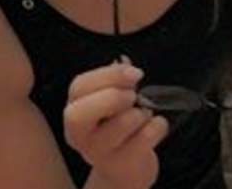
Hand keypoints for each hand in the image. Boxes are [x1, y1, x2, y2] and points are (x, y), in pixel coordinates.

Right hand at [63, 60, 168, 188]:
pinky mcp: (121, 166)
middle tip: (134, 96)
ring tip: (144, 113)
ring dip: (138, 113)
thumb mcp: (110, 102)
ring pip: (117, 127)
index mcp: (74, 110)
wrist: (125, 170)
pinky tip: (155, 125)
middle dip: (113, 97)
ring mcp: (98, 153)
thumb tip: (123, 61)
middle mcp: (79, 134)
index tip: (134, 72)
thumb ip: (114, 80)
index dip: (108, 75)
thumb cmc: (117, 126)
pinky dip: (157, 126)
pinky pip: (144, 140)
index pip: (79, 87)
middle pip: (80, 113)